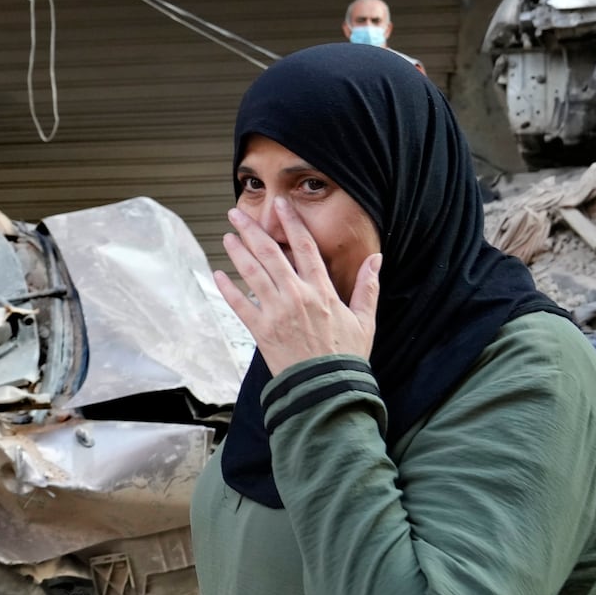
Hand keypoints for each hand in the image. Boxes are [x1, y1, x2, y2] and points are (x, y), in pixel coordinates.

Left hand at [216, 197, 380, 375]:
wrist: (326, 389)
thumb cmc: (346, 356)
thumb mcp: (365, 320)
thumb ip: (368, 287)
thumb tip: (377, 259)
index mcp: (322, 291)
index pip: (305, 247)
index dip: (291, 223)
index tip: (281, 205)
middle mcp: (296, 296)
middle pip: (271, 254)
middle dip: (252, 231)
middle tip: (237, 214)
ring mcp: (276, 312)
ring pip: (253, 274)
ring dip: (238, 252)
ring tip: (228, 236)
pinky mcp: (261, 331)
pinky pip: (240, 305)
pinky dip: (227, 289)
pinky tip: (218, 274)